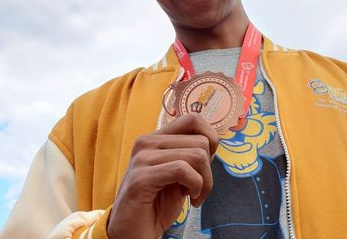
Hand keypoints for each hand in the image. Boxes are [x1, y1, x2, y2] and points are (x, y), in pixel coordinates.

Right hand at [107, 114, 218, 238]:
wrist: (133, 233)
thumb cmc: (157, 204)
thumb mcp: (179, 174)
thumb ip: (190, 154)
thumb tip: (213, 140)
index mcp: (156, 138)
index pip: (193, 119)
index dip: (210, 139)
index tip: (206, 163)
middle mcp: (146, 142)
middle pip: (201, 141)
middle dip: (209, 170)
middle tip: (199, 189)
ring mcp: (142, 158)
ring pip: (196, 155)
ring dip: (204, 182)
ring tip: (194, 196)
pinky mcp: (141, 177)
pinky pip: (182, 170)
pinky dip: (195, 186)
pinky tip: (189, 199)